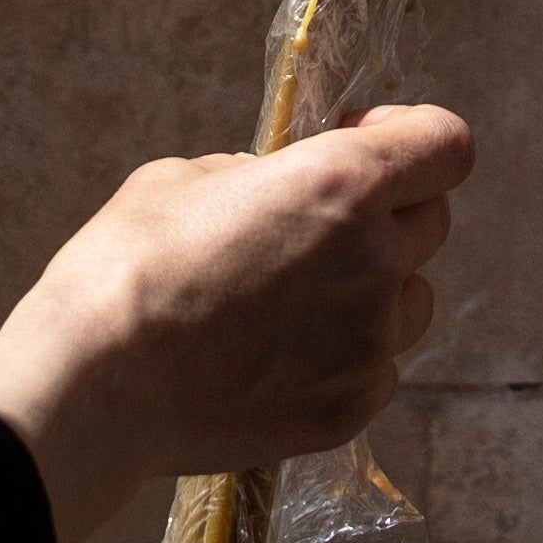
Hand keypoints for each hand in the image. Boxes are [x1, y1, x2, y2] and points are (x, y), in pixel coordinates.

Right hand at [0, 108, 477, 542]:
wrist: (96, 386)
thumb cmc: (125, 267)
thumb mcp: (184, 178)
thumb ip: (258, 175)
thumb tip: (278, 188)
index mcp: (343, 185)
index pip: (446, 145)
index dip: (411, 135)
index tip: (364, 140)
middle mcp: (375, 263)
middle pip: (431, 223)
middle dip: (388, 212)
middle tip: (317, 224)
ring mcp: (369, 344)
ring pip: (409, 302)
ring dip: (374, 289)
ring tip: (297, 300)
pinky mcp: (349, 407)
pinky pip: (376, 367)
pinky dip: (344, 355)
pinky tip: (278, 357)